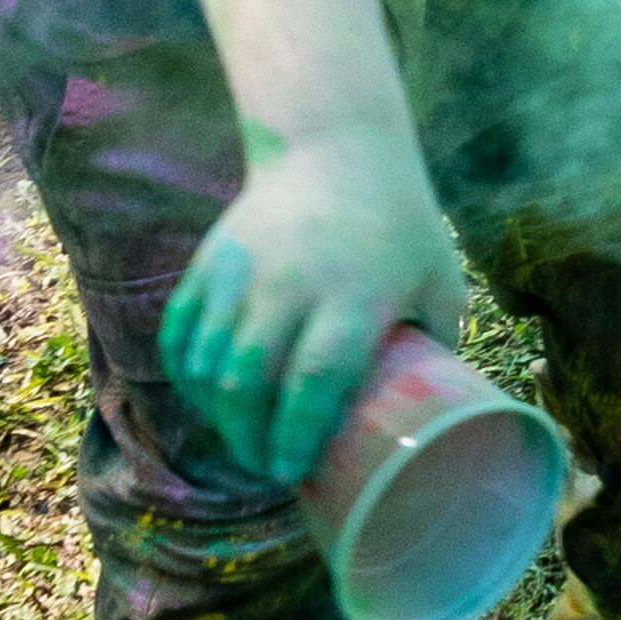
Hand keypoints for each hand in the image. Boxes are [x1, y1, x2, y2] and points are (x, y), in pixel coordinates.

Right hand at [157, 124, 467, 486]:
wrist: (335, 147)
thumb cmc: (400, 226)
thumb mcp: (439, 284)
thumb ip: (430, 347)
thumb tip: (423, 417)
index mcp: (355, 296)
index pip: (315, 379)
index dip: (298, 434)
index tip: (294, 472)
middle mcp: (290, 284)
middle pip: (247, 378)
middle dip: (248, 436)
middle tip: (265, 467)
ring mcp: (242, 271)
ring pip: (206, 359)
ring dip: (214, 411)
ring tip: (239, 437)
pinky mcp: (210, 261)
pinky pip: (181, 329)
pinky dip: (185, 371)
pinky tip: (204, 395)